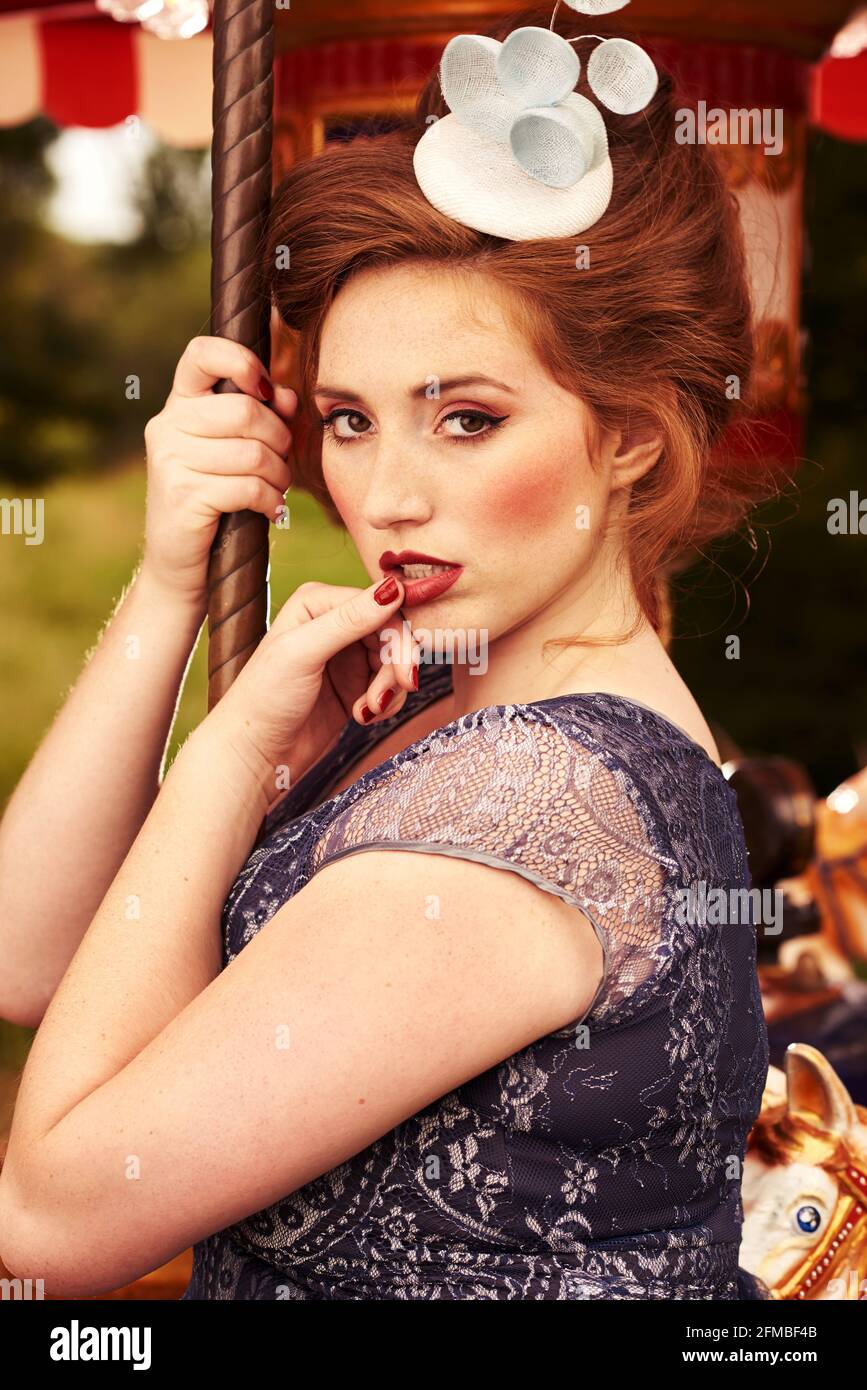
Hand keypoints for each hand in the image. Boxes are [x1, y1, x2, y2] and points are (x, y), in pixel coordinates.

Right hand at [141, 336, 296, 610]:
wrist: (182, 563)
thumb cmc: (218, 501)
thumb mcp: (239, 452)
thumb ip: (263, 417)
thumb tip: (288, 395)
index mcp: (180, 404)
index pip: (202, 353)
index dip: (240, 361)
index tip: (264, 388)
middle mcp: (167, 425)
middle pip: (245, 411)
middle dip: (279, 439)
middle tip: (281, 462)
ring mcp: (170, 460)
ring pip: (252, 453)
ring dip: (280, 476)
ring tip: (277, 489)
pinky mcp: (182, 495)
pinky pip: (248, 487)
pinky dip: (270, 500)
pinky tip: (269, 509)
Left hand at [203, 574, 419, 811]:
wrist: (254, 753)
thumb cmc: (264, 698)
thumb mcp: (303, 653)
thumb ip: (347, 620)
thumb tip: (392, 588)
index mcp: (318, 602)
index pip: (379, 606)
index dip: (397, 637)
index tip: (405, 673)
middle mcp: (334, 622)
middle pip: (392, 633)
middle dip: (395, 668)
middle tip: (386, 698)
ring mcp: (345, 654)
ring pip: (394, 660)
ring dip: (390, 689)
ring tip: (368, 712)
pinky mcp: (354, 684)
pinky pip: (389, 685)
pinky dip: (386, 702)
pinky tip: (363, 716)